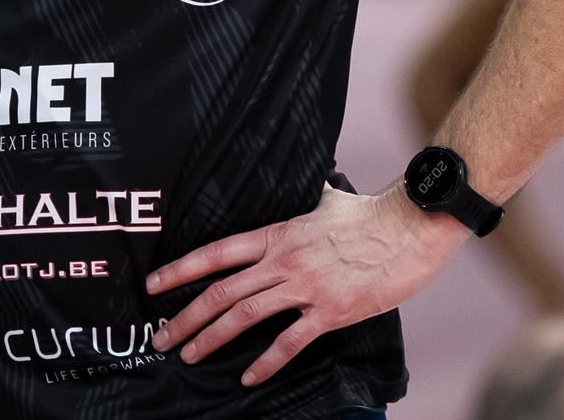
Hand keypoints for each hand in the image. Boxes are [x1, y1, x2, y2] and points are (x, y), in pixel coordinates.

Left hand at [146, 180, 464, 385]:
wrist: (409, 226)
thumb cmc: (371, 213)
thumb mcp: (328, 200)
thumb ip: (308, 201)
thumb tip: (308, 186)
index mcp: (278, 234)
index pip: (218, 252)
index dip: (182, 269)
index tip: (154, 285)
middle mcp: (284, 261)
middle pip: (223, 290)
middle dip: (186, 316)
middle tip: (161, 337)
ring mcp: (306, 287)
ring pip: (246, 316)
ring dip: (212, 338)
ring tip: (189, 355)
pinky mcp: (331, 311)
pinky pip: (290, 342)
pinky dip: (266, 363)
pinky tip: (247, 378)